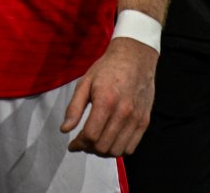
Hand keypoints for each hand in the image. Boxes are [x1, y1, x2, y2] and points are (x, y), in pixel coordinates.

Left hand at [60, 37, 157, 156]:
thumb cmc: (107, 68)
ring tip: (96, 142)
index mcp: (106, 101)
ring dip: (103, 151)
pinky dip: (118, 149)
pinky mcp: (144, 121)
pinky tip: (110, 140)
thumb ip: (74, 107)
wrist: (135, 57)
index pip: (90, 135)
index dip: (78, 143)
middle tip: (83, 142)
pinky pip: (131, 148)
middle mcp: (123, 112)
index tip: (72, 144)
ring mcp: (136, 118)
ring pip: (116, 150)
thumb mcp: (85, 82)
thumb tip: (64, 129)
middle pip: (102, 146)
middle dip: (88, 148)